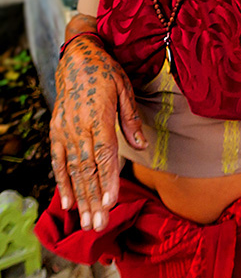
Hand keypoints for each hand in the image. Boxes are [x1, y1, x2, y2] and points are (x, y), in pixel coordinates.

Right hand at [50, 35, 147, 231]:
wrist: (77, 56)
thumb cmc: (105, 71)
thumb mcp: (125, 88)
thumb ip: (132, 119)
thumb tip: (142, 146)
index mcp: (98, 114)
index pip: (104, 153)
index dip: (107, 179)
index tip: (110, 202)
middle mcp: (78, 125)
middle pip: (87, 168)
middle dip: (94, 199)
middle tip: (100, 225)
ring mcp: (64, 130)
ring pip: (72, 170)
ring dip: (80, 197)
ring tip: (87, 222)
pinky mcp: (56, 131)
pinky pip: (58, 161)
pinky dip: (63, 183)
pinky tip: (69, 202)